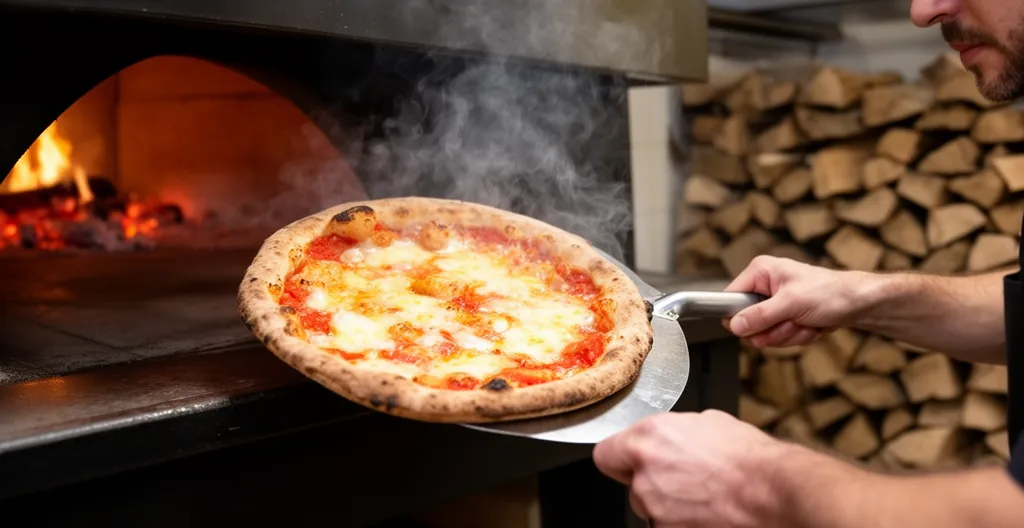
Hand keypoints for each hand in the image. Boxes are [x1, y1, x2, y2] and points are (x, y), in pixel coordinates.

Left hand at [592, 410, 790, 526]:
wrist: (771, 490)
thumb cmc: (747, 457)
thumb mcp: (706, 422)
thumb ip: (673, 431)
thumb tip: (668, 438)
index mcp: (648, 439)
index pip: (606, 454)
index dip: (621, 458)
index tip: (631, 461)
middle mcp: (644, 473)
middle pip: (631, 484)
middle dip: (651, 482)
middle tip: (683, 478)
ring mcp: (655, 507)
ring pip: (650, 507)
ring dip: (668, 503)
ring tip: (702, 494)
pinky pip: (668, 523)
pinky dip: (683, 520)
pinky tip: (707, 509)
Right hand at [723, 256, 867, 347]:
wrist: (857, 304)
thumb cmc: (830, 292)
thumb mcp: (791, 302)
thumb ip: (760, 314)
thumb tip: (734, 325)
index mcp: (760, 272)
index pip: (730, 297)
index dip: (739, 316)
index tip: (755, 326)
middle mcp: (764, 286)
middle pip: (748, 321)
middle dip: (773, 329)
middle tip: (792, 321)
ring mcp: (774, 304)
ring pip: (765, 333)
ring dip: (788, 334)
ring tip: (806, 321)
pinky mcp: (784, 317)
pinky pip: (779, 337)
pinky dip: (797, 336)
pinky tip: (810, 325)